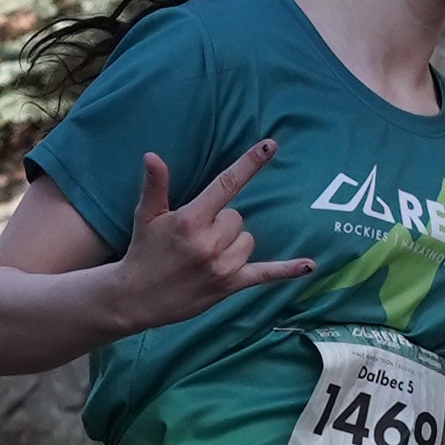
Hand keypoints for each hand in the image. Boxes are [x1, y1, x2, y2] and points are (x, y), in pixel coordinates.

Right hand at [109, 143, 314, 335]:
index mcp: (190, 219)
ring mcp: (222, 265)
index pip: (226, 184)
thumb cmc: (143, 252)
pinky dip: (287, 270)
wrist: (135, 298)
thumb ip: (155, 185)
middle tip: (196, 237)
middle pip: (237, 217)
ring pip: (248, 239)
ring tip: (207, 254)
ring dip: (234, 243)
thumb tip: (152, 156)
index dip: (249, 163)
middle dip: (222, 222)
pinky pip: (265, 274)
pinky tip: (309, 264)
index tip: (270, 145)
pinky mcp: (230, 285)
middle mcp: (209, 242)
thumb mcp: (145, 216)